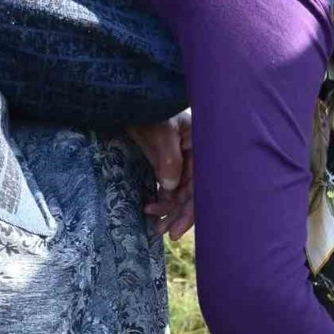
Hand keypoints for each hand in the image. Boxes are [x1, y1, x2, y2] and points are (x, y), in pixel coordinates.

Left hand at [127, 110, 194, 239]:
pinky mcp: (168, 165)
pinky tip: (150, 209)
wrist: (130, 101)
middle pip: (193, 194)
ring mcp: (183, 162)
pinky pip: (169, 188)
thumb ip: (168, 159)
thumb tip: (170, 188)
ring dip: (169, 211)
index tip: (177, 229)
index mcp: (203, 149)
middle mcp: (197, 159)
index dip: (192, 209)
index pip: (202, 185)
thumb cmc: (150, 110)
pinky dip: (161, 200)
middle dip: (179, 215)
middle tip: (164, 232)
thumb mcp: (161, 131)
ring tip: (155, 227)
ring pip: (180, 194)